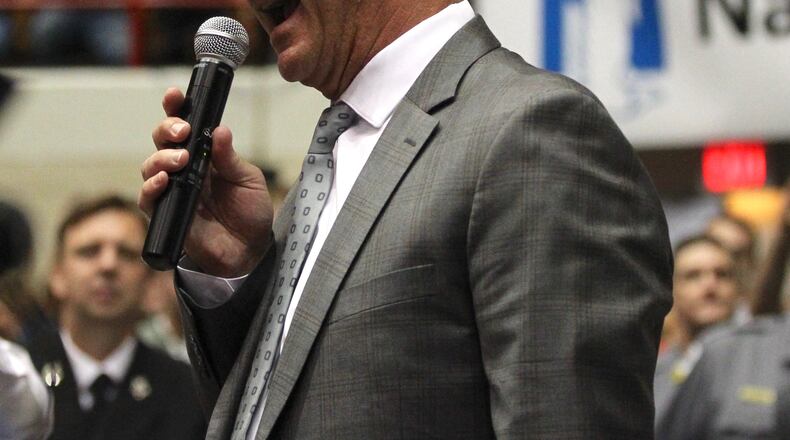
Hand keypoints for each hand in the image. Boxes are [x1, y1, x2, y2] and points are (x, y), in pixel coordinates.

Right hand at [139, 88, 273, 276]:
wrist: (251, 250)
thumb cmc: (250, 212)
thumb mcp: (248, 180)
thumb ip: (231, 158)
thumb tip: (220, 129)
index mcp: (204, 155)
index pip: (184, 127)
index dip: (175, 109)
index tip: (174, 95)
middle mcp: (184, 169)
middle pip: (162, 141)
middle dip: (167, 130)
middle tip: (183, 131)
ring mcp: (173, 191)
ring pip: (151, 166)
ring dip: (161, 158)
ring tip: (180, 158)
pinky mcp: (167, 215)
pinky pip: (148, 198)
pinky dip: (151, 187)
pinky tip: (163, 181)